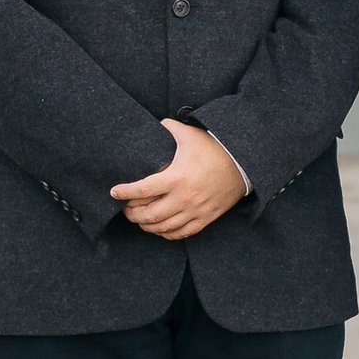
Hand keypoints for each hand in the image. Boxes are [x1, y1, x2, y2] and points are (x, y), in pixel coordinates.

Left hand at [109, 118, 246, 240]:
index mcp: (177, 177)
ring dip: (146, 226)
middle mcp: (184, 197)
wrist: (244, 162)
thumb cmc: (215, 147)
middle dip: (132, 213)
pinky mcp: (206, 218)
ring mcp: (195, 210)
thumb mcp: (190, 134)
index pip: (143, 190)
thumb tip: (153, 124)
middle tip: (126, 208)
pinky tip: (159, 228)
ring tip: (139, 219)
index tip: (114, 192)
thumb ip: (169, 128)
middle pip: (149, 215)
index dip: (124, 193)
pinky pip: (181, 233)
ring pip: (162, 228)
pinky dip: (166, 234)